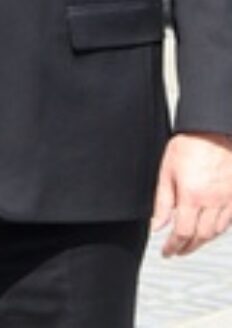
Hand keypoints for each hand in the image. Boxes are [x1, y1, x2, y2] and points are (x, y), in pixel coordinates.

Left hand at [153, 132, 231, 256]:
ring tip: (191, 244)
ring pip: (217, 231)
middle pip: (201, 236)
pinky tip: (209, 230)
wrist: (214, 130)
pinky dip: (218, 230)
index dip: (174, 246)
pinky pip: (229, 221)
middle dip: (188, 248)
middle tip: (177, 251)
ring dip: (203, 241)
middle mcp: (213, 202)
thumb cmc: (190, 145)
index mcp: (192, 196)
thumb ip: (162, 202)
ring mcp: (228, 200)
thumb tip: (156, 226)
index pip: (183, 232)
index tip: (167, 252)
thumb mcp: (167, 172)